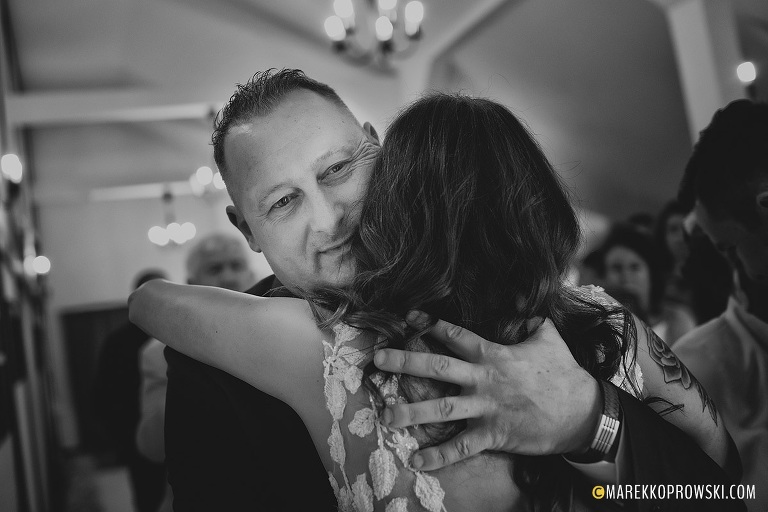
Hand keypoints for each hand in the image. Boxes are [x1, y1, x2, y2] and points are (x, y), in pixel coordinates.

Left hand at [373, 312, 600, 470]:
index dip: (430, 323)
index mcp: (493, 353)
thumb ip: (532, 320)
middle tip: (379, 359)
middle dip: (406, 362)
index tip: (407, 317)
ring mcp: (487, 408)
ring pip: (443, 409)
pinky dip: (439, 455)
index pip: (455, 335)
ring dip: (412, 412)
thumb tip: (527, 305)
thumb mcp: (550, 338)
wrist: (584, 412)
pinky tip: (416, 461)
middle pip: (438, 368)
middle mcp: (484, 379)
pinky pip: (462, 446)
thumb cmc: (565, 373)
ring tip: (386, 415)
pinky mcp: (494, 434)